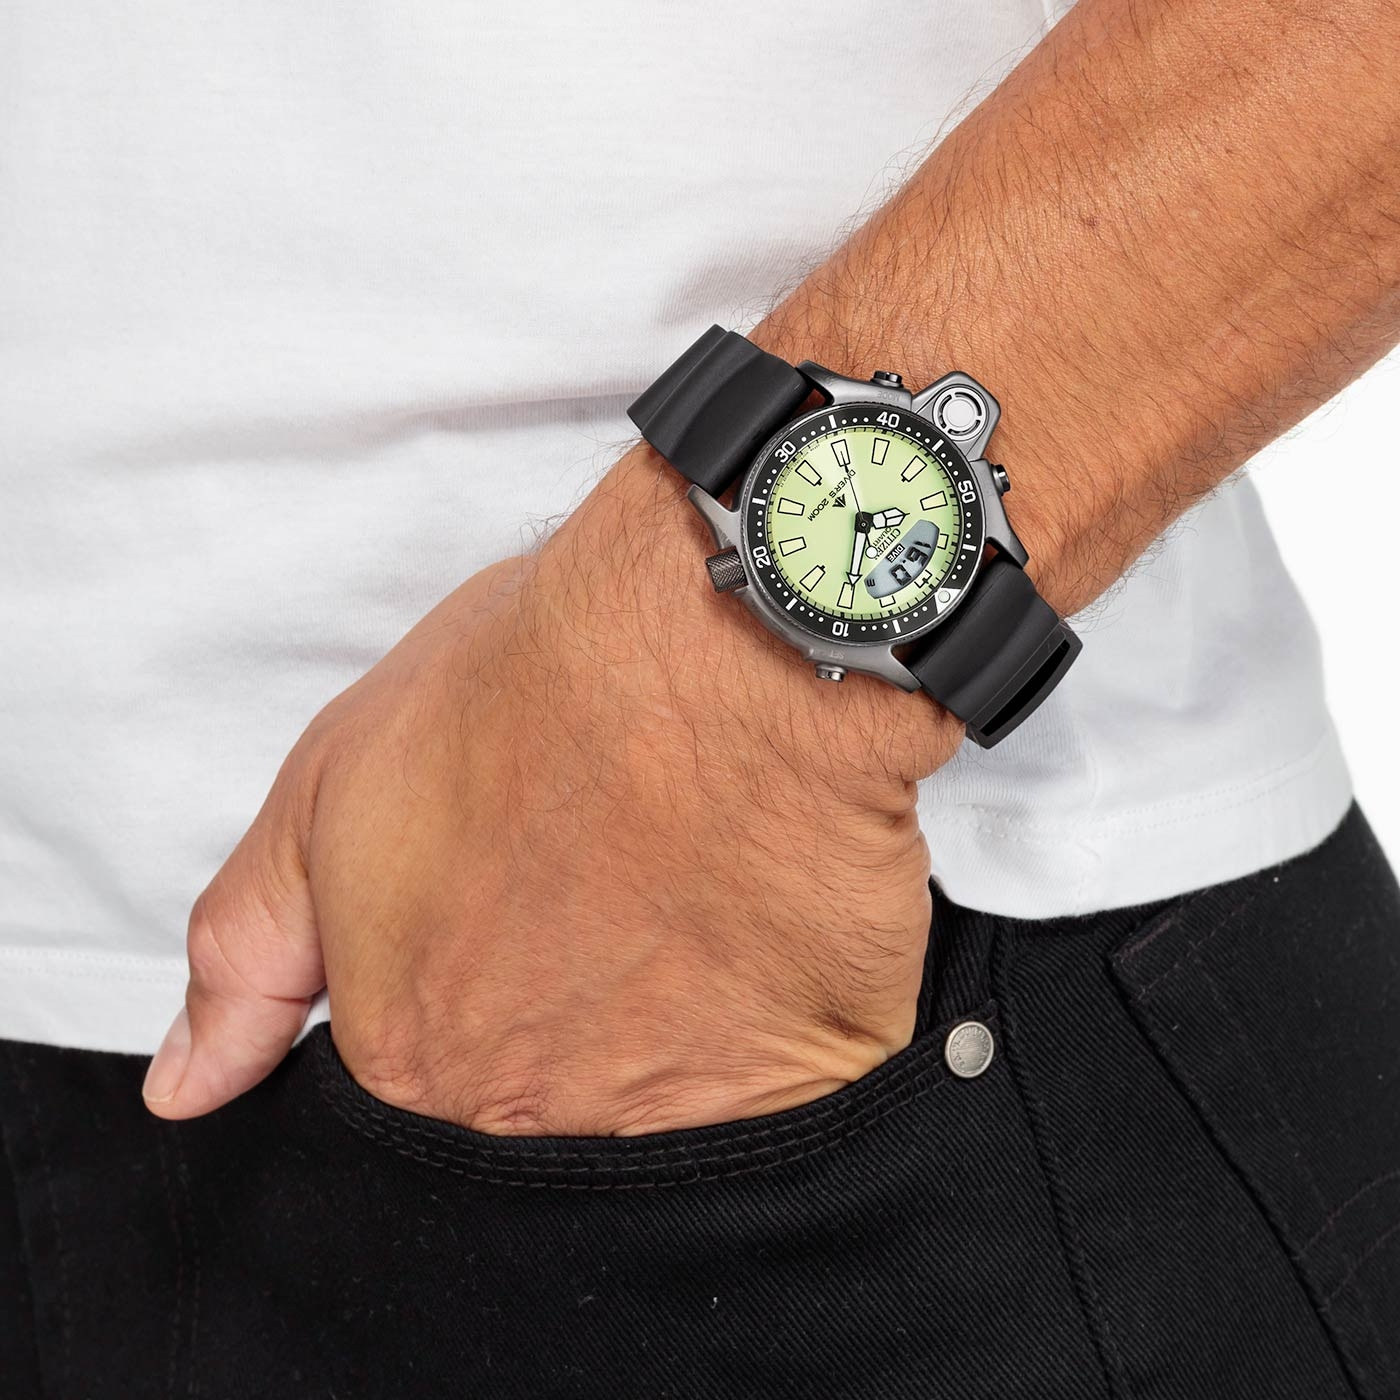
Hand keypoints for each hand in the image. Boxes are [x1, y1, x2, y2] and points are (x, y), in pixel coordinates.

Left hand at [143, 445, 962, 1134]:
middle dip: (566, 1008)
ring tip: (681, 892)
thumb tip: (188, 1091)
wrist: (717, 641)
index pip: (423, 1076)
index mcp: (415, 1054)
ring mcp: (680, 1107)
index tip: (513, 903)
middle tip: (603, 886)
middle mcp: (538, 1110)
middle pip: (541, 1101)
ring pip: (664, 1103)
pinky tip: (764, 931)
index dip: (471, 976)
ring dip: (671, 1017)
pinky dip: (772, 1028)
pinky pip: (780, 1091)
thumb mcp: (331, 794)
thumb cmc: (531, 689)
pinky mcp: (808, 1075)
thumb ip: (248, 958)